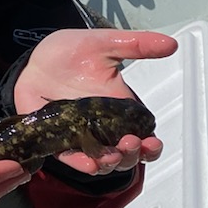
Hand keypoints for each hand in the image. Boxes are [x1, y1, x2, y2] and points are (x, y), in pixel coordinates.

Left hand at [12, 28, 175, 176]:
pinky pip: (71, 157)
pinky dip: (81, 163)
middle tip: (132, 143)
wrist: (36, 58)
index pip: (143, 136)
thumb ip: (137, 44)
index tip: (154, 142)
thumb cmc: (72, 52)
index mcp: (120, 109)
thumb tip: (171, 44)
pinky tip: (89, 164)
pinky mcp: (58, 140)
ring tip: (113, 155)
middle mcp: (103, 127)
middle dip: (132, 154)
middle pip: (126, 154)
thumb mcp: (105, 43)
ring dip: (110, 162)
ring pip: (102, 161)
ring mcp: (81, 135)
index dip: (151, 146)